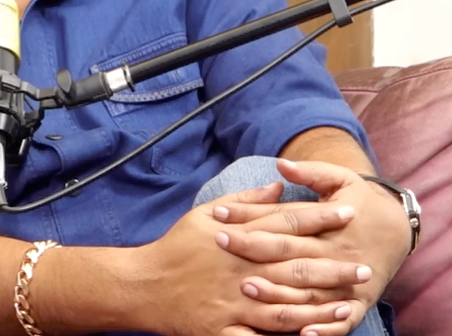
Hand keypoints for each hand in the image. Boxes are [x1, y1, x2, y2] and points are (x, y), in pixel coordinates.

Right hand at [145, 184, 361, 335]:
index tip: (348, 212)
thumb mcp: (204, 213)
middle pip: (294, 266)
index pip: (285, 223)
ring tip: (350, 303)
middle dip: (332, 266)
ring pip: (286, 306)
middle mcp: (239, 269)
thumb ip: (245, 200)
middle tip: (364, 266)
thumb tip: (279, 186)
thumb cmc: (176, 247)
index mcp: (235, 237)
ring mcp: (234, 303)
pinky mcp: (225, 329)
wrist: (144, 285)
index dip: (319, 217)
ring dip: (320, 306)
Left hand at [212, 159, 409, 335]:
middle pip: (290, 254)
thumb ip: (311, 172)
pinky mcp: (358, 303)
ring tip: (246, 288)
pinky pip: (340, 322)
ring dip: (278, 292)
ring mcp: (347, 281)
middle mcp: (337, 253)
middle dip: (253, 250)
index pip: (283, 220)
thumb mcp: (341, 179)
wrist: (397, 229)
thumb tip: (281, 164)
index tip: (218, 212)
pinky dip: (323, 329)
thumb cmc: (360, 201)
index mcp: (330, 223)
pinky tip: (300, 333)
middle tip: (220, 244)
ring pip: (308, 290)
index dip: (250, 216)